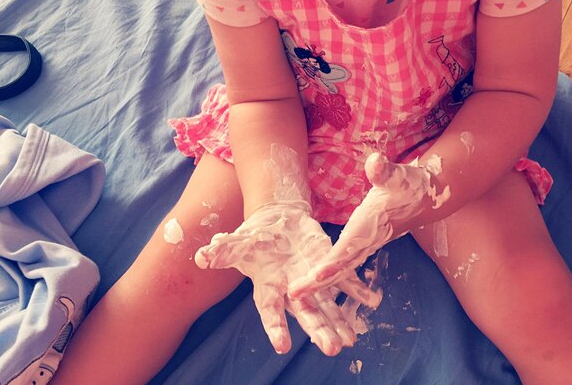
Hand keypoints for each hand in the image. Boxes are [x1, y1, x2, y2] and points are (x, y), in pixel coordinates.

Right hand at [194, 201, 381, 355]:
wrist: (276, 223)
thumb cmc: (254, 237)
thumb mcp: (238, 242)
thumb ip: (223, 250)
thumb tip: (201, 256)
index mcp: (269, 286)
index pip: (271, 311)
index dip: (275, 327)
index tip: (282, 346)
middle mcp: (292, 290)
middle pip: (306, 313)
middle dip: (319, 330)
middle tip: (332, 348)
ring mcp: (311, 280)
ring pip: (327, 303)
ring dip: (340, 320)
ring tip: (352, 339)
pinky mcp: (325, 265)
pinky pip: (343, 279)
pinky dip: (356, 289)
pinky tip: (371, 300)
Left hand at [290, 152, 440, 296]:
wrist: (425, 199)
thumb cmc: (410, 186)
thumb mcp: (399, 176)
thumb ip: (386, 172)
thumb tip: (375, 163)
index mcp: (370, 226)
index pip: (349, 248)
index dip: (333, 262)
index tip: (315, 275)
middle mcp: (367, 240)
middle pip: (340, 266)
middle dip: (318, 282)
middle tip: (293, 295)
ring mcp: (365, 245)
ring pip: (340, 269)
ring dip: (319, 282)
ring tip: (295, 294)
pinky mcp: (363, 244)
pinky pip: (343, 264)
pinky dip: (328, 274)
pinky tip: (312, 282)